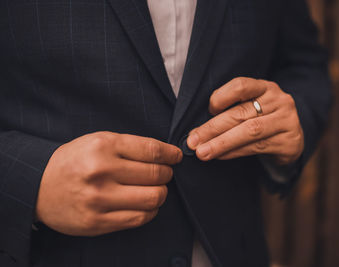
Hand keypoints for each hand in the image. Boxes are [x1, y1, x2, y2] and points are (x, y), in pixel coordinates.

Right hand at [36, 132, 181, 235]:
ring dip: (161, 193)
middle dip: (167, 173)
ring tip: (155, 188)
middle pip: (157, 174)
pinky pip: (140, 218)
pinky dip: (150, 210)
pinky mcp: (98, 222)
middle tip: (164, 173)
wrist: (38, 186)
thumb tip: (165, 154)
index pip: (152, 150)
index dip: (171, 154)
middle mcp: (101, 172)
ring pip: (153, 198)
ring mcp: (99, 199)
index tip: (177, 156)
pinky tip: (146, 204)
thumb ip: (130, 146)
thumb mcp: (97, 141)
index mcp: (103, 146)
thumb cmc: (74, 161)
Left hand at [187, 77, 303, 165]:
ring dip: (221, 143)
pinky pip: (256, 147)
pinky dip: (234, 152)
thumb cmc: (262, 120)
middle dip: (213, 128)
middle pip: (241, 113)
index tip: (208, 110)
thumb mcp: (251, 108)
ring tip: (203, 152)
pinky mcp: (289, 142)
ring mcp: (287, 121)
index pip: (241, 86)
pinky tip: (220, 156)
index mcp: (265, 87)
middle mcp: (279, 101)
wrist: (293, 139)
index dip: (221, 96)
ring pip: (249, 131)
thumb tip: (197, 132)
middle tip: (192, 141)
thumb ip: (230, 111)